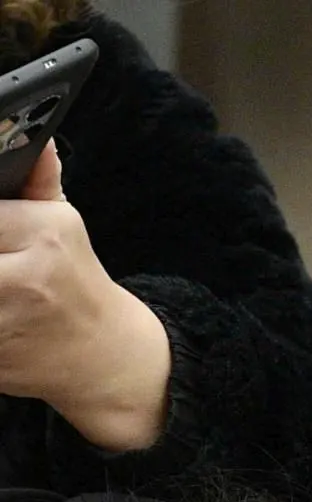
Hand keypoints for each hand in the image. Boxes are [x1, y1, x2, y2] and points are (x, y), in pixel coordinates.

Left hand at [0, 144, 169, 450]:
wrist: (110, 360)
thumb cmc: (78, 287)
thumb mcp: (65, 226)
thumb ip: (37, 180)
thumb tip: (37, 140)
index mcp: (43, 237)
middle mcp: (25, 280)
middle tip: (1, 262)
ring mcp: (8, 325)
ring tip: (4, 289)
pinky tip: (5, 320)